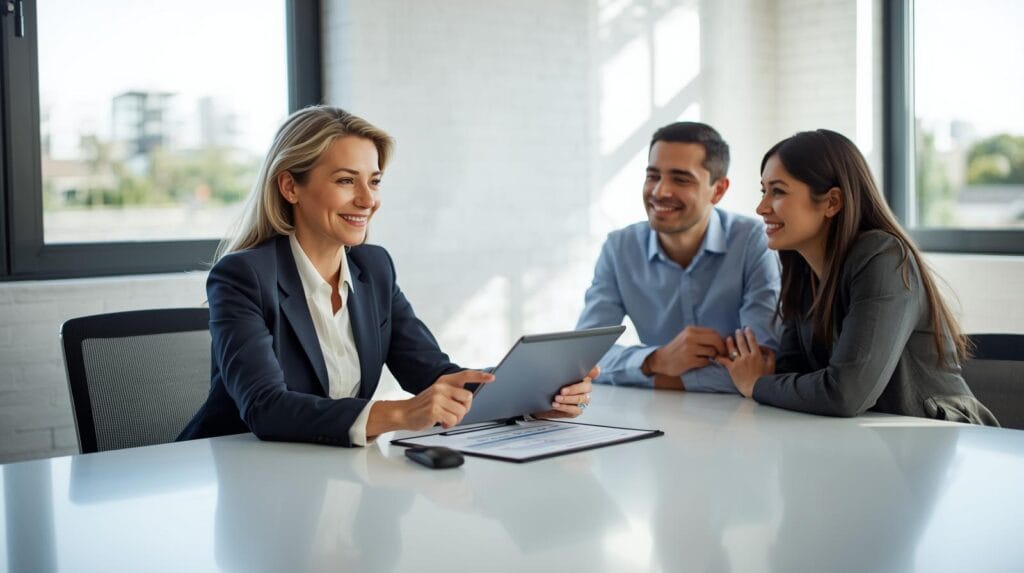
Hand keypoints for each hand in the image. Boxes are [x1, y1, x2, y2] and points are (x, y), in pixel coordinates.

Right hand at [367, 370, 493, 435]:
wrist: (403, 413)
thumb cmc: (423, 406)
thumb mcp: (438, 394)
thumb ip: (453, 394)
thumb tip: (469, 401)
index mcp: (444, 382)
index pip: (465, 375)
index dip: (479, 376)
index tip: (492, 378)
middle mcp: (441, 387)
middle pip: (468, 398)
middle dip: (464, 409)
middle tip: (453, 412)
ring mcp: (438, 398)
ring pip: (461, 412)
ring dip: (455, 419)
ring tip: (444, 418)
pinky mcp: (435, 410)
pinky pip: (453, 420)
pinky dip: (449, 424)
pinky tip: (440, 422)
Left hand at [532, 366, 597, 418]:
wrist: (540, 399)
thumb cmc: (548, 383)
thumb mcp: (552, 373)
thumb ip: (560, 367)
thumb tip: (561, 357)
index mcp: (581, 375)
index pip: (594, 371)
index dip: (594, 371)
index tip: (591, 371)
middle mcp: (583, 387)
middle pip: (587, 387)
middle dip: (574, 389)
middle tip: (562, 390)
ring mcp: (581, 399)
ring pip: (582, 399)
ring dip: (568, 399)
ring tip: (556, 399)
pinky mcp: (576, 409)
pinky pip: (576, 409)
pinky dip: (566, 408)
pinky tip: (556, 405)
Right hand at [644, 326, 725, 376]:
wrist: (662, 360)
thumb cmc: (677, 350)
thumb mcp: (687, 338)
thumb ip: (701, 337)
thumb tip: (723, 340)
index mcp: (690, 330)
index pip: (713, 332)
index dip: (721, 340)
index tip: (723, 347)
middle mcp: (689, 337)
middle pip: (715, 339)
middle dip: (721, 348)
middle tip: (722, 354)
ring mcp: (689, 349)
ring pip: (711, 352)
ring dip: (712, 357)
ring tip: (704, 358)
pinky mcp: (688, 360)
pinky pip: (705, 362)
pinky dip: (704, 363)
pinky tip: (697, 363)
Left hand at [716, 327, 774, 397]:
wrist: (756, 388)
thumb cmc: (765, 378)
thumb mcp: (772, 365)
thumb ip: (769, 354)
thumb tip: (764, 347)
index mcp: (756, 355)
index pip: (752, 341)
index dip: (749, 334)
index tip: (747, 329)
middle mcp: (746, 356)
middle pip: (741, 343)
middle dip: (739, 335)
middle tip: (737, 331)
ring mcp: (738, 362)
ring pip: (732, 349)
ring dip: (730, 342)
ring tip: (728, 338)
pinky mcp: (732, 368)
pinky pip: (724, 361)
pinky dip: (720, 357)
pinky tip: (716, 354)